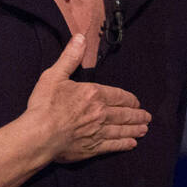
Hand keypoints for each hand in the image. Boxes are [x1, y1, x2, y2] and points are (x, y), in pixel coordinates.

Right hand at [26, 33, 149, 163]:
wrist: (39, 136)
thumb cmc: (44, 105)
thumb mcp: (54, 76)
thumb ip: (70, 58)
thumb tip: (81, 38)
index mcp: (94, 94)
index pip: (119, 96)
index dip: (130, 99)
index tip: (137, 102)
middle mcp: (101, 113)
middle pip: (125, 114)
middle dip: (137, 115)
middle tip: (147, 117)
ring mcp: (98, 132)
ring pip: (122, 130)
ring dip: (135, 129)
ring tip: (144, 129)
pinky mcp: (92, 148)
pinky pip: (113, 146)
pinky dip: (124, 144)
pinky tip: (132, 144)